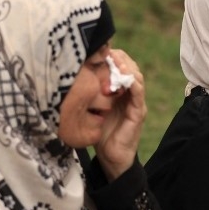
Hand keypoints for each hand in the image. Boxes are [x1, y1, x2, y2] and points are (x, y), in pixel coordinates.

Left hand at [94, 49, 145, 180]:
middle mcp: (131, 95)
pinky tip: (123, 78)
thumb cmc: (99, 133)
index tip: (101, 51)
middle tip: (108, 53)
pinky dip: (132, 84)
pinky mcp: (138, 113)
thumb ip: (88, 93)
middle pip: (131, 68)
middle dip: (120, 58)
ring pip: (136, 77)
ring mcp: (136, 103)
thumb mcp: (91, 108)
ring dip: (127, 68)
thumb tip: (70, 76)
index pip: (121, 67)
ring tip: (115, 61)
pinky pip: (138, 94)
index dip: (114, 57)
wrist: (110, 158)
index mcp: (120, 91)